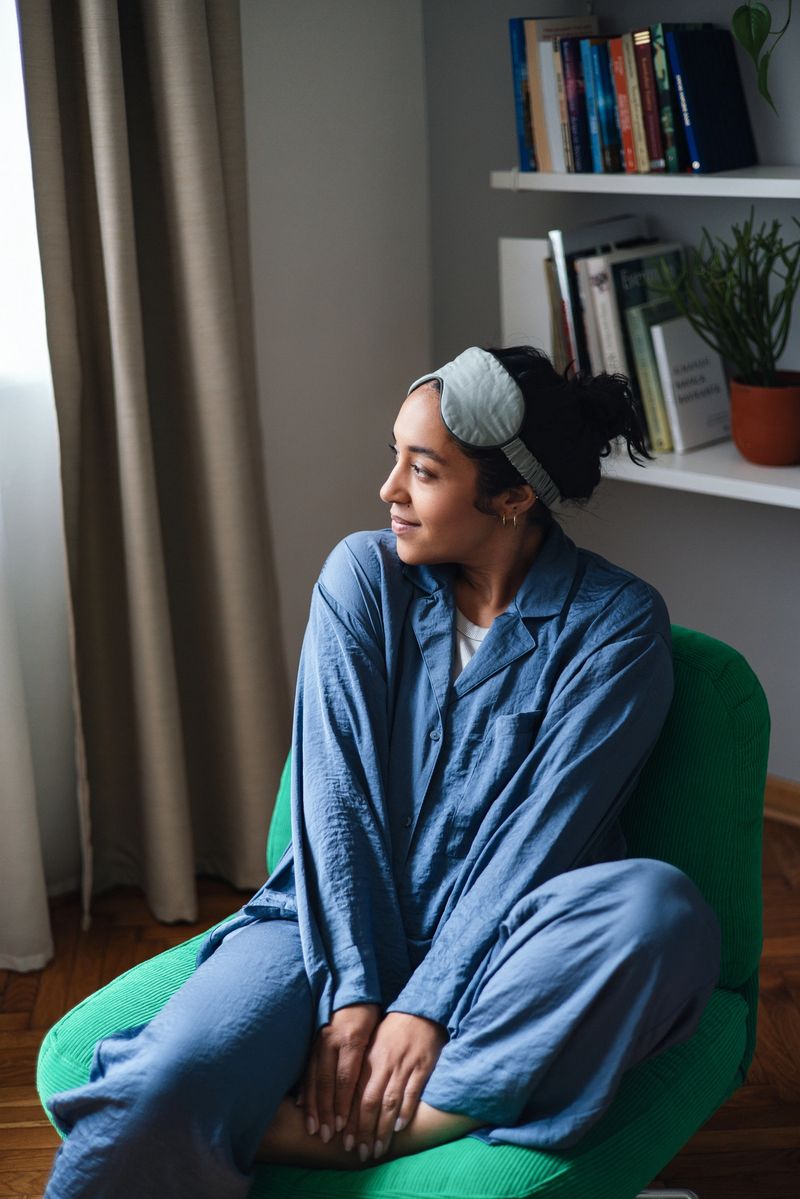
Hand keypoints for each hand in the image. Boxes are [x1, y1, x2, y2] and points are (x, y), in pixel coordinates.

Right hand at [297, 1003, 380, 1143]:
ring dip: (312, 1106)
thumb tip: (371, 1090)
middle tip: (326, 1135)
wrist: (349, 986)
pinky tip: (301, 1105)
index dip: (342, 1104)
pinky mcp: (312, 1041)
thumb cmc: (368, 1012)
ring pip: (312, 1078)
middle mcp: (331, 1042)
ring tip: (312, 1127)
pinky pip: (306, 1068)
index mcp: (351, 1041)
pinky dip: (304, 1088)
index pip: (345, 1079)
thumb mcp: (375, 1031)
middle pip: (326, 1083)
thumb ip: (370, 1058)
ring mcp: (318, 1042)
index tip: (342, 1126)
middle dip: (325, 1112)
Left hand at [343, 1011, 447, 1161]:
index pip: (353, 1094)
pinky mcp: (422, 1067)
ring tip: (377, 1149)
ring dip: (382, 1129)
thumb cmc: (393, 1030)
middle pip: (369, 1103)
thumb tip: (345, 1098)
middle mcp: (382, 1064)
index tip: (343, 1142)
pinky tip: (399, 1128)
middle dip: (363, 1131)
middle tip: (360, 1153)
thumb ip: (360, 1070)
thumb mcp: (371, 1045)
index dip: (348, 1120)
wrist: (421, 1010)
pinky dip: (405, 1110)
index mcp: (367, 1059)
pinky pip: (412, 1092)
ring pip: (389, 1102)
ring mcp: (403, 1066)